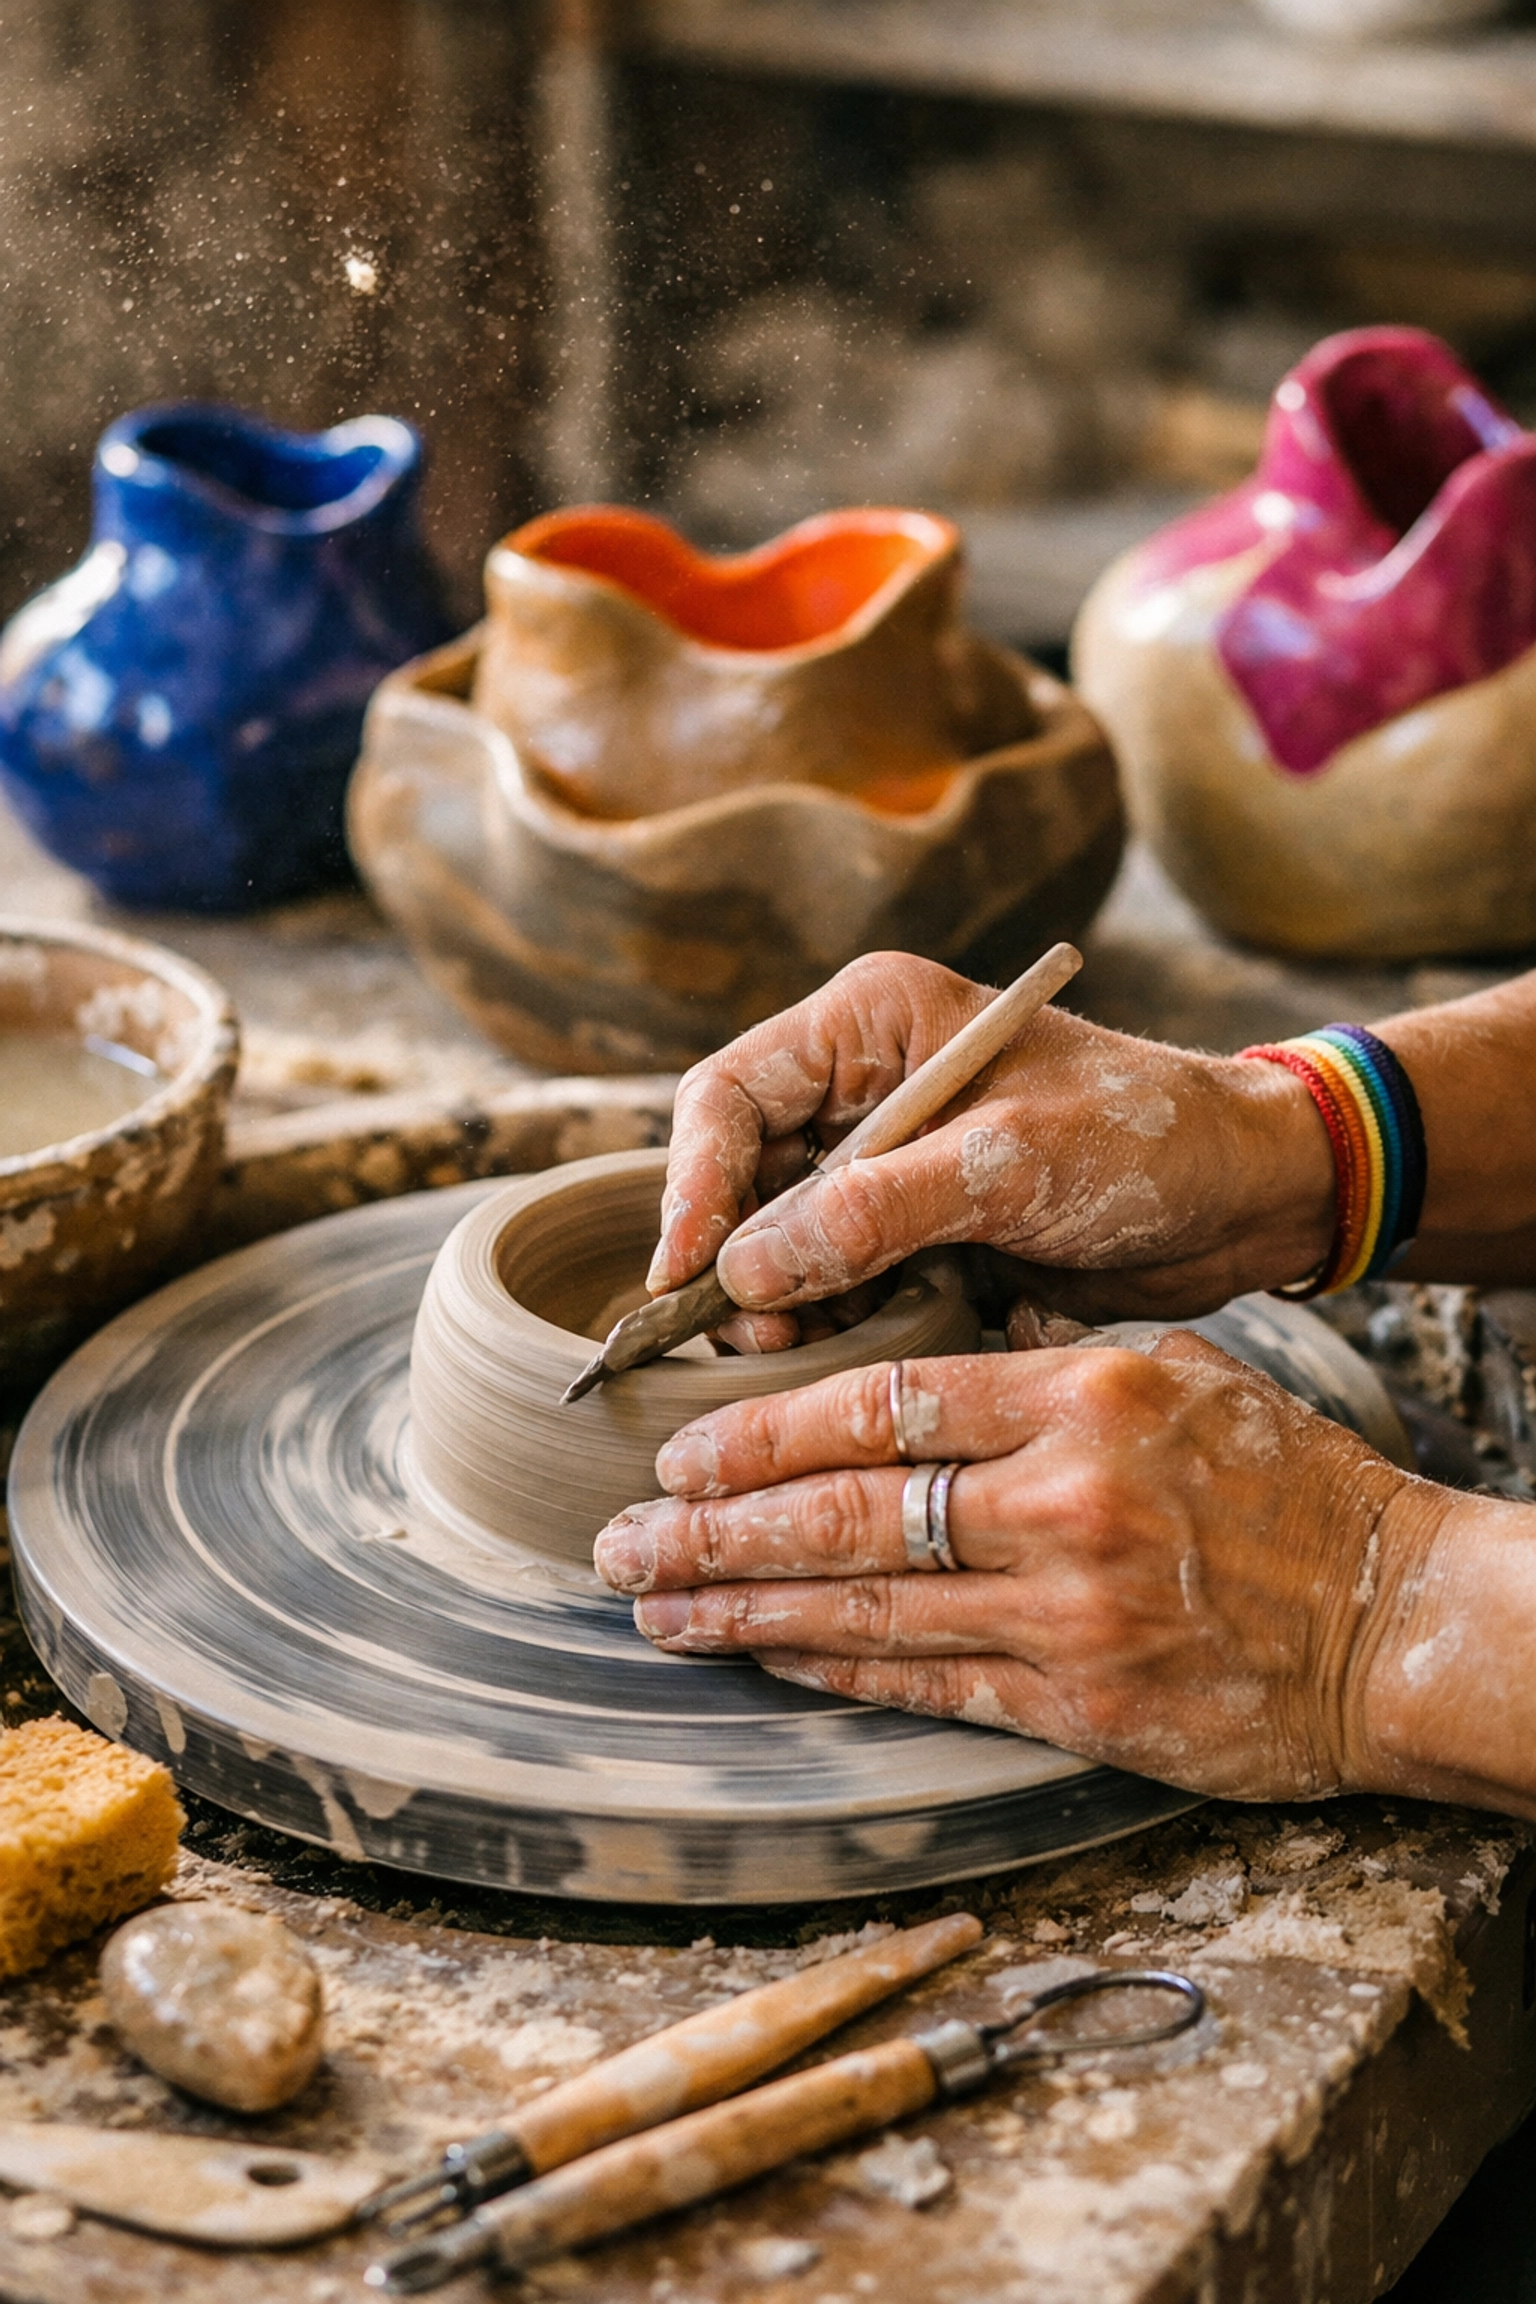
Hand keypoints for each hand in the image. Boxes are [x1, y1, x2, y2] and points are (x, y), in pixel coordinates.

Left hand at [593, 1338, 1453, 1803]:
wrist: (1393, 1617)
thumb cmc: (1284, 1482)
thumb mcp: (1177, 1374)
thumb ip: (1043, 1368)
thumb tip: (913, 1369)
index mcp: (1083, 1395)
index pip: (882, 1402)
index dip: (761, 1430)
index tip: (681, 1446)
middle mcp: (1064, 1500)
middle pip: (844, 1511)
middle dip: (712, 1526)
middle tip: (618, 1534)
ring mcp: (1070, 1612)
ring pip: (864, 1608)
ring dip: (741, 1610)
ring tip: (650, 1606)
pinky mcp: (1082, 1706)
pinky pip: (924, 1683)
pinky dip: (830, 1672)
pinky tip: (757, 1661)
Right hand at [648, 953, 1335, 1347]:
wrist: (1248, 1195)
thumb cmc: (1147, 1139)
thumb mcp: (1009, 1166)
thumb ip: (871, 1211)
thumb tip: (742, 1268)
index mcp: (870, 1022)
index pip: (727, 1096)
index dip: (691, 1186)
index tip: (684, 1275)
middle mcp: (862, 1085)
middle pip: (740, 1176)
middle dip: (737, 1260)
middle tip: (758, 1337)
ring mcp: (887, 1161)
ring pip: (778, 1240)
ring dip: (783, 1301)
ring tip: (807, 1350)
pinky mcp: (917, 1227)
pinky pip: (835, 1280)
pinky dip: (835, 1320)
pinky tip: (863, 1348)